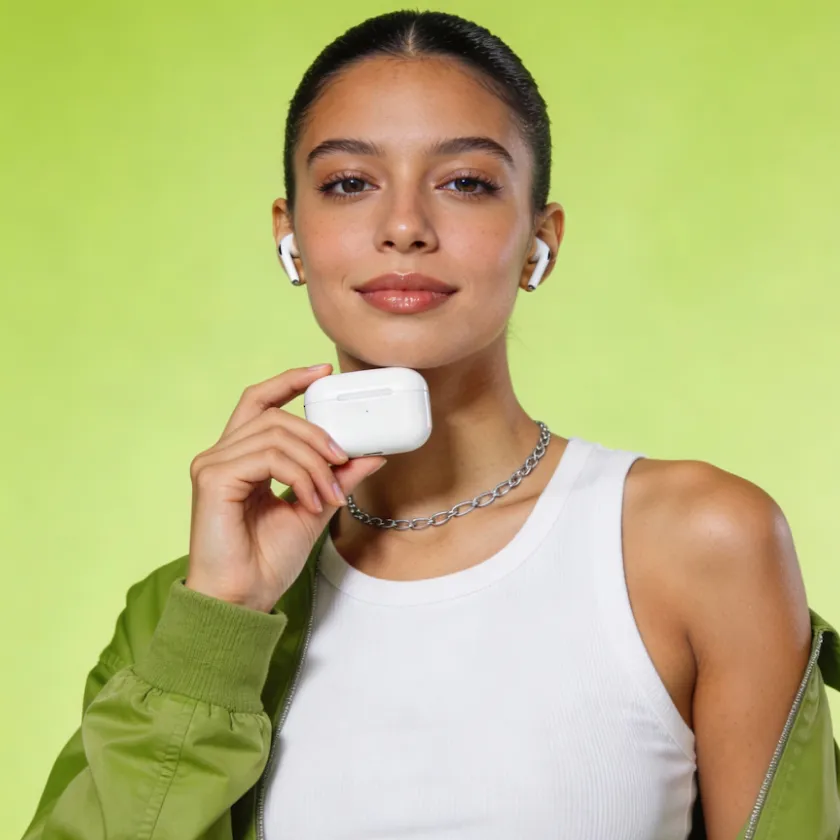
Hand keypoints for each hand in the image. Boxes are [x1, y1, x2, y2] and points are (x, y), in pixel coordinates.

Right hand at [185, 363, 384, 611]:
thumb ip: (336, 478)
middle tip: (344, 463)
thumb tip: (370, 454)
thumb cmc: (266, 560)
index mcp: (240, 458)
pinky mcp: (213, 478)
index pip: (260, 402)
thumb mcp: (314, 508)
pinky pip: (269, 457)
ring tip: (329, 495)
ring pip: (277, 434)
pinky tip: (310, 500)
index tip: (323, 372)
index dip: (289, 381)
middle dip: (318, 435)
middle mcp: (221, 454)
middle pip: (277, 416)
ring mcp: (213, 464)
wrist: (244, 598)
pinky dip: (300, 475)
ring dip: (315, 463)